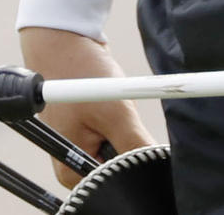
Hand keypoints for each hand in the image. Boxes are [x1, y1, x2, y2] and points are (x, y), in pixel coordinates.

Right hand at [18, 26, 158, 189]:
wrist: (66, 38)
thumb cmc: (78, 72)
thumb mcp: (114, 111)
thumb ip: (136, 146)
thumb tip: (157, 166)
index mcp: (70, 169)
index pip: (114, 186)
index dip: (132, 168)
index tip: (133, 138)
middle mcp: (73, 163)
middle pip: (118, 170)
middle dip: (129, 146)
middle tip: (119, 117)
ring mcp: (81, 147)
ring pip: (121, 151)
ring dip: (126, 130)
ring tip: (111, 106)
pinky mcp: (90, 132)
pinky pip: (117, 135)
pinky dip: (122, 120)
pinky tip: (111, 103)